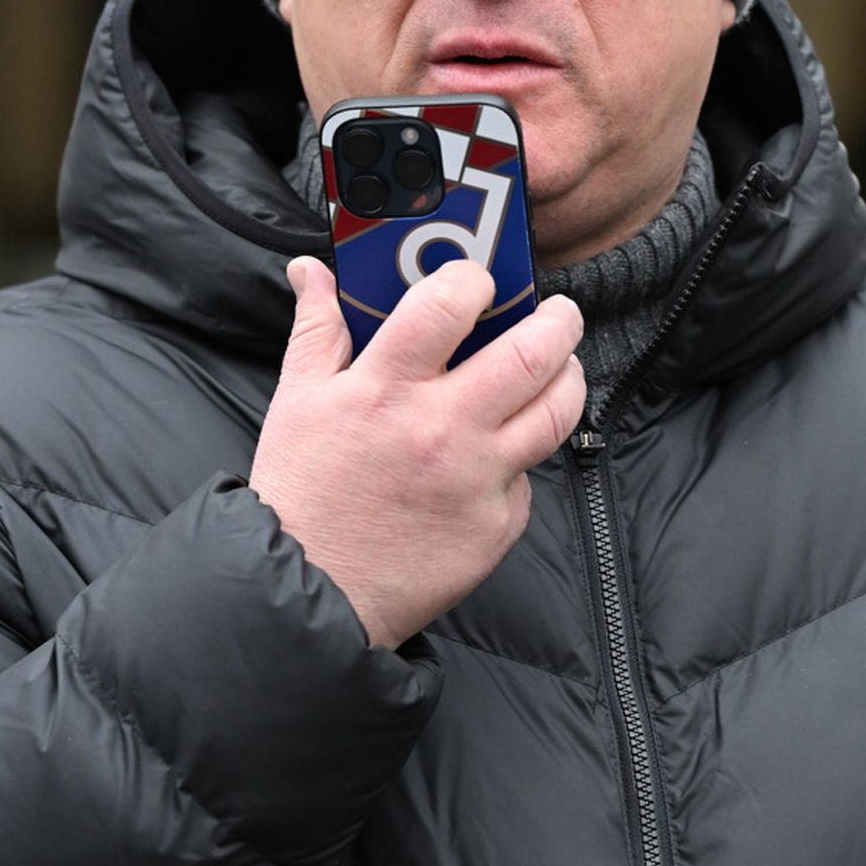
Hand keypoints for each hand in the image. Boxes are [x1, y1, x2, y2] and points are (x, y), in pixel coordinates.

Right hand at [250, 256, 584, 647]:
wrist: (311, 594)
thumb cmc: (302, 495)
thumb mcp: (297, 402)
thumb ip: (317, 329)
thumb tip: (314, 272)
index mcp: (385, 389)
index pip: (449, 303)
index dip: (474, 278)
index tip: (479, 281)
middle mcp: (440, 430)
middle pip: (532, 353)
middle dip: (558, 320)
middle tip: (558, 314)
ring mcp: (477, 481)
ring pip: (557, 412)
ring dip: (568, 378)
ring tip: (559, 367)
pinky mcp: (497, 526)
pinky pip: (528, 477)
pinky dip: (519, 458)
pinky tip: (500, 453)